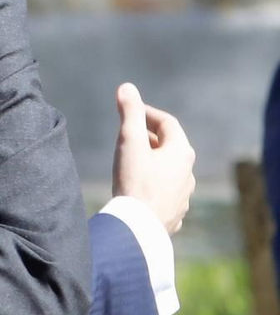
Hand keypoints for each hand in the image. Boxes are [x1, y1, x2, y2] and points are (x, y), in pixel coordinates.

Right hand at [110, 82, 194, 234]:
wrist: (139, 227)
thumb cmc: (135, 181)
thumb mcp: (129, 141)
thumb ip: (130, 113)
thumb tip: (127, 87)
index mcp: (181, 152)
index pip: (167, 123)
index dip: (147, 113)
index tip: (129, 110)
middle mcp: (188, 172)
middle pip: (171, 147)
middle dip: (150, 136)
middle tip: (128, 133)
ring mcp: (183, 195)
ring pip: (170, 171)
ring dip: (154, 161)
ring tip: (133, 161)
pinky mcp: (175, 212)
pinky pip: (167, 191)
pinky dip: (155, 183)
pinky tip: (142, 188)